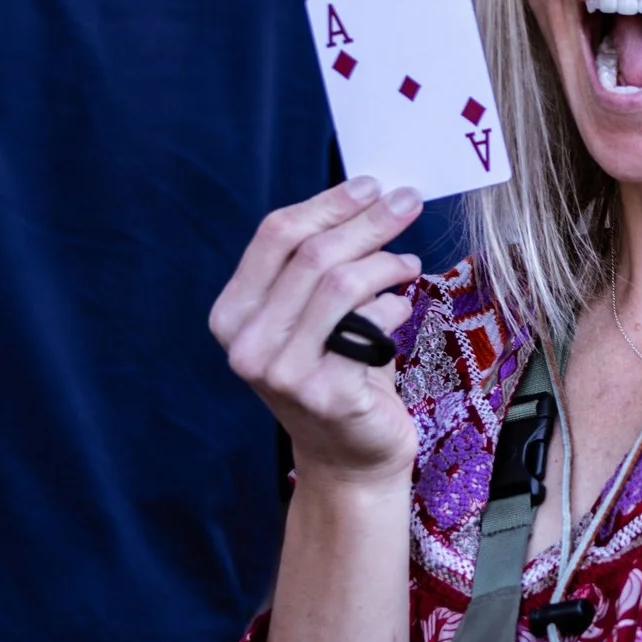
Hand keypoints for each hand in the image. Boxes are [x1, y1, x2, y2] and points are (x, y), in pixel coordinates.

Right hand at [212, 178, 425, 488]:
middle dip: (367, 220)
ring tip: (409, 263)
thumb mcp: (312, 314)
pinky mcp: (324, 394)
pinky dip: (394, 306)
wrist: (349, 457)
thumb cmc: (335, 371)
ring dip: (386, 261)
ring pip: (340, 283)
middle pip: (312, 254)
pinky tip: (401, 308)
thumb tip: (366, 194)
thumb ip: (318, 264)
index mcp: (233, 313)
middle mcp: (246, 344)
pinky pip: (370, 325)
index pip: (275, 235)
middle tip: (407, 201)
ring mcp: (281, 372)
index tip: (370, 185)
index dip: (327, 203)